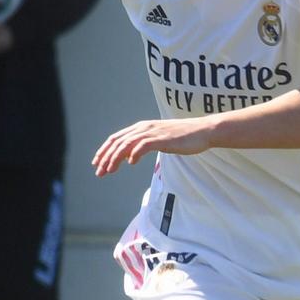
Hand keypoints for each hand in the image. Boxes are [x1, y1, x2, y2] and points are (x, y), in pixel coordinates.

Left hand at [92, 119, 218, 176]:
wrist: (201, 131)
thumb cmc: (181, 137)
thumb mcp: (158, 140)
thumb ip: (142, 146)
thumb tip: (128, 157)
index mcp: (141, 128)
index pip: (116, 138)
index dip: (104, 150)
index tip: (97, 163)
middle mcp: (143, 128)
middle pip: (117, 142)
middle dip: (105, 157)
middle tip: (98, 171)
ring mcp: (152, 132)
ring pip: (126, 145)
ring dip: (115, 158)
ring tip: (109, 170)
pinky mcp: (161, 139)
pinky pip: (143, 146)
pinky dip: (134, 154)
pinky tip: (131, 163)